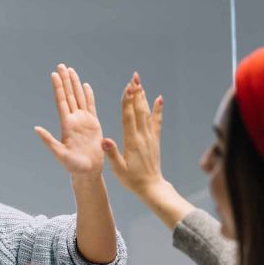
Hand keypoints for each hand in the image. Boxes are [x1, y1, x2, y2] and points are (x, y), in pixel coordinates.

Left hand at [35, 64, 103, 176]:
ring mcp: (83, 121)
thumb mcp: (59, 154)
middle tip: (61, 65)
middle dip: (65, 80)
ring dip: (75, 84)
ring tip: (71, 70)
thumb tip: (36, 128)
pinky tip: (85, 85)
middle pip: (69, 95)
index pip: (61, 101)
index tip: (54, 74)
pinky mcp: (93, 124)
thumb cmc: (73, 166)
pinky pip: (91, 106)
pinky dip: (88, 95)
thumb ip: (48, 140)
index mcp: (66, 125)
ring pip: (79, 98)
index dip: (58, 88)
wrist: (88, 171)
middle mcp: (74, 120)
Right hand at [102, 72, 165, 196]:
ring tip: (140, 83)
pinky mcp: (155, 140)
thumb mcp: (118, 169)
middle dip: (136, 93)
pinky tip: (159, 98)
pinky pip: (157, 121)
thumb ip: (112, 153)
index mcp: (132, 142)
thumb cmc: (132, 180)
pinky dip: (158, 109)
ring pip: (147, 113)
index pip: (129, 118)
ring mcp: (150, 137)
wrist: (151, 187)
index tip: (127, 88)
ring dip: (143, 97)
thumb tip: (104, 140)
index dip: (127, 102)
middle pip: (139, 110)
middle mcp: (142, 136)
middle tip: (134, 78)